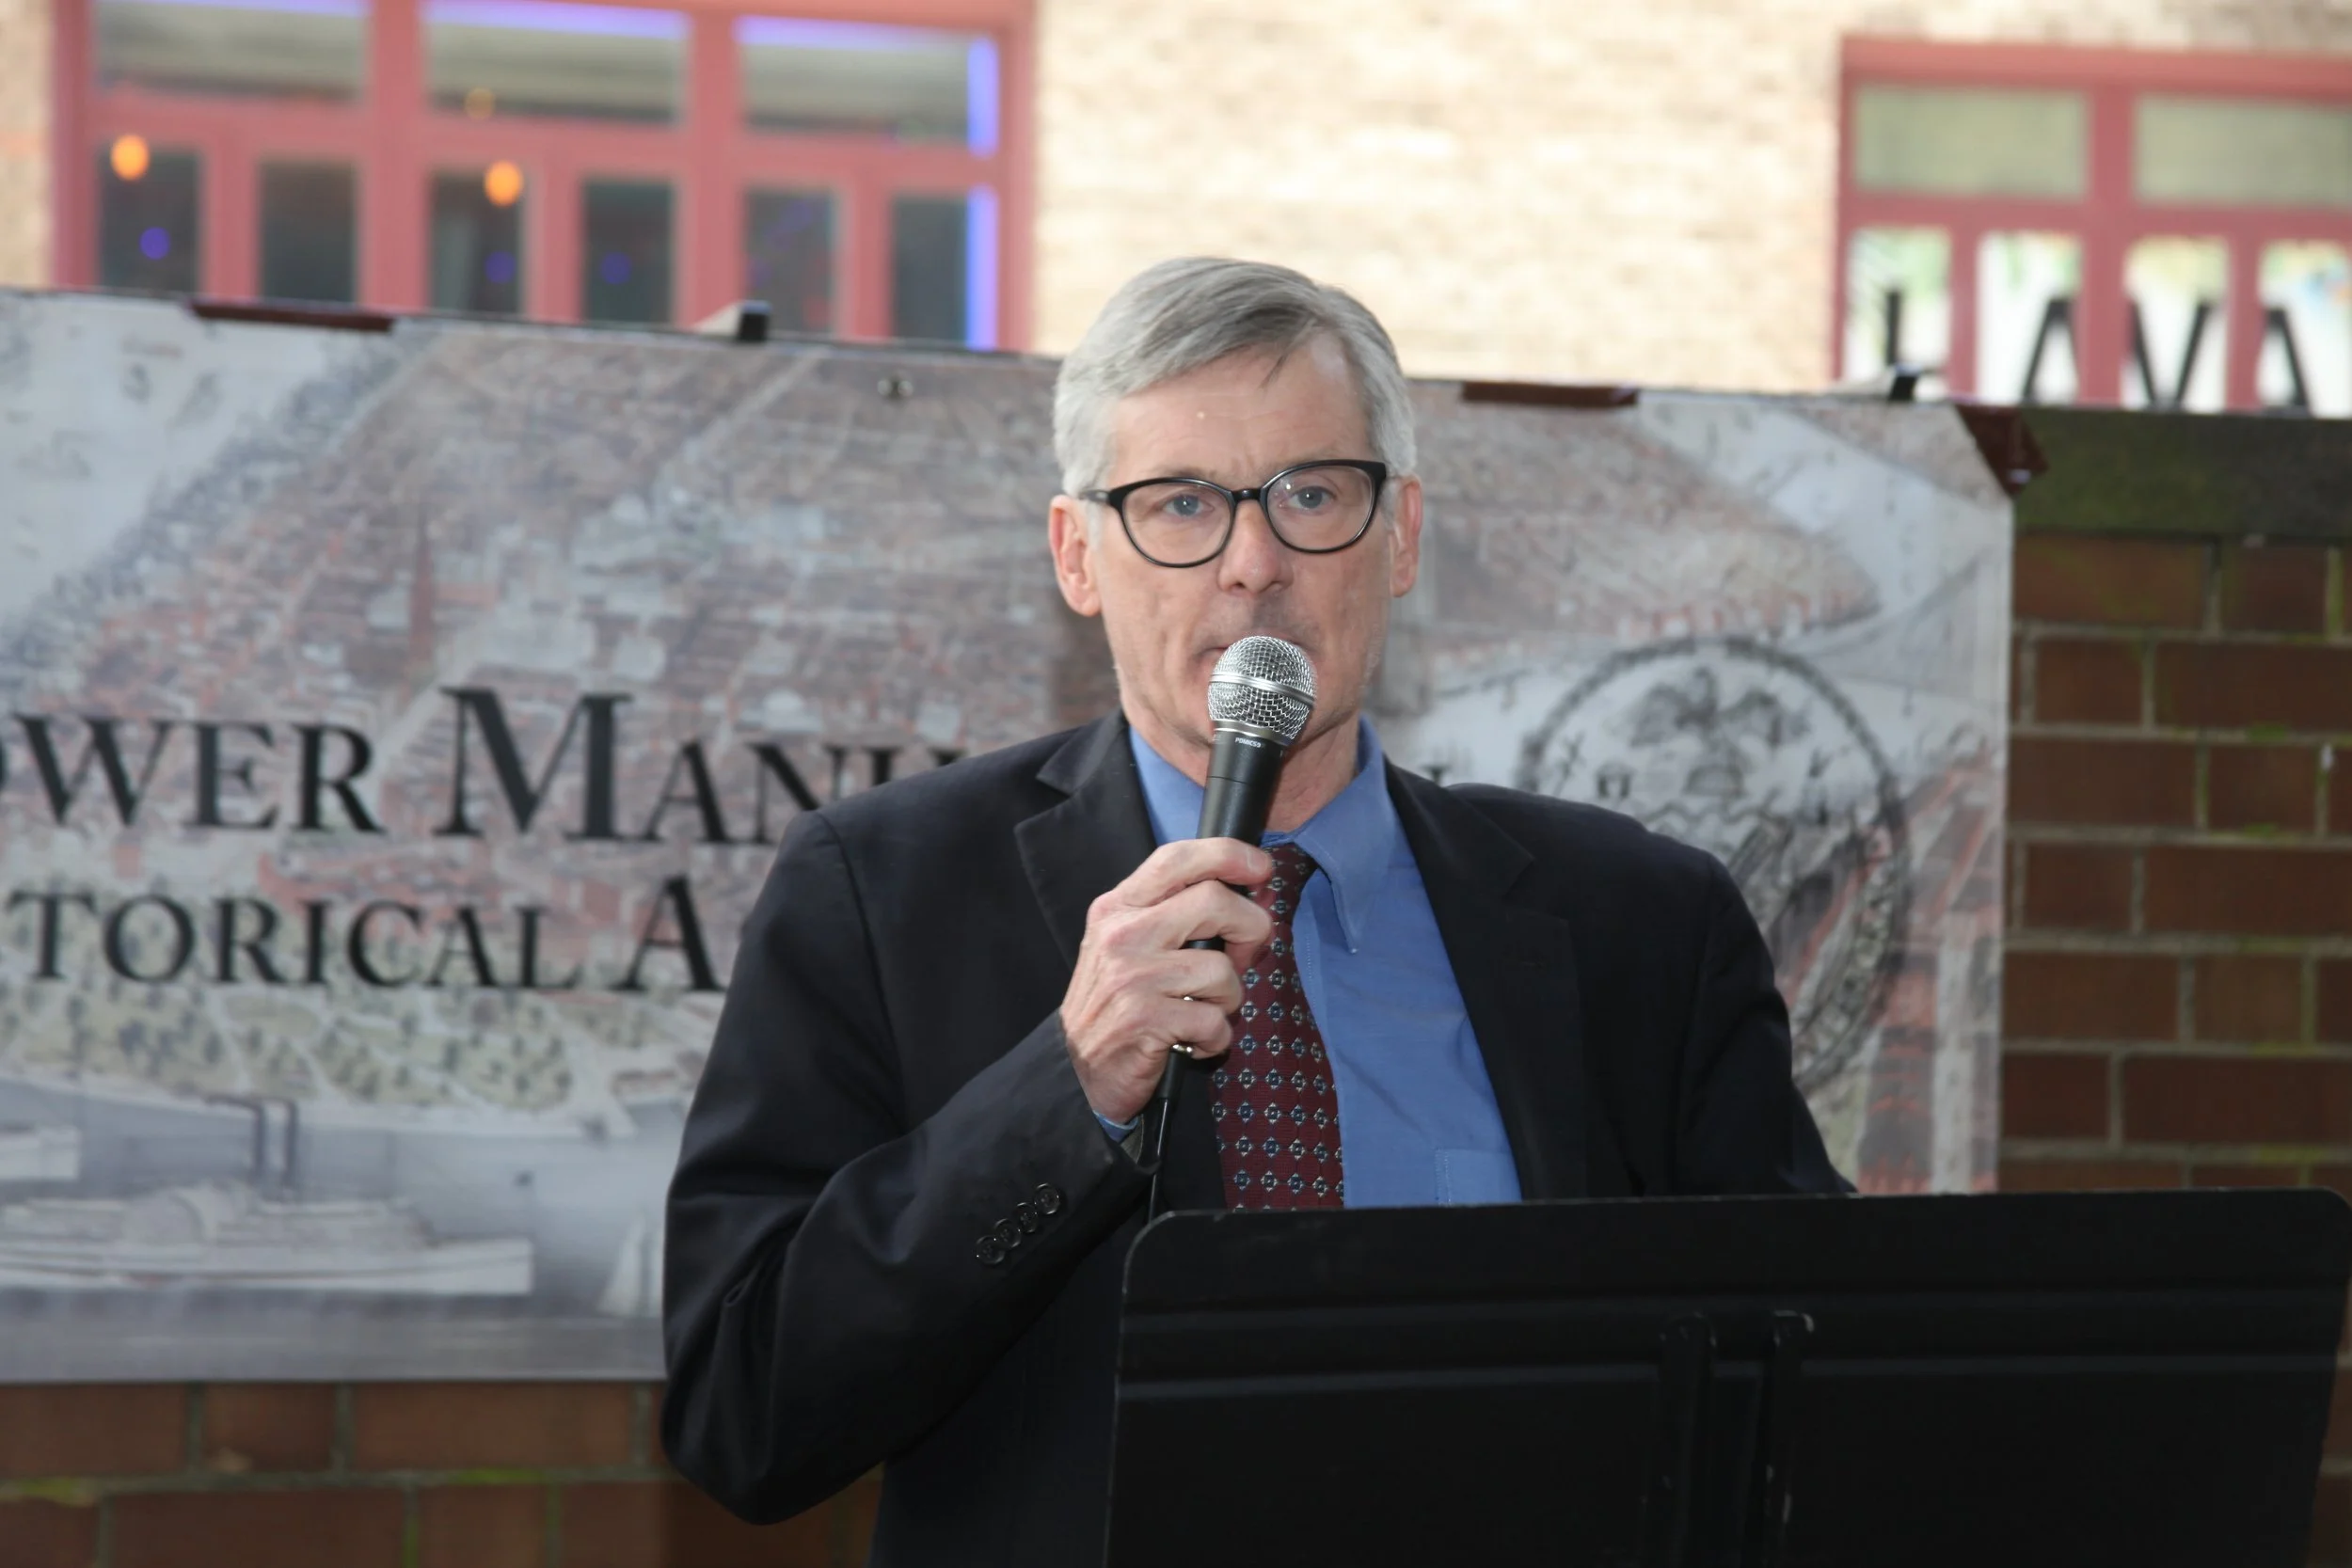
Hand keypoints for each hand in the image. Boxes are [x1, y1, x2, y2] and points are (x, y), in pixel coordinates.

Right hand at [1059, 838, 1272, 1124]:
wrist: (1077, 1066)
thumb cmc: (1117, 1001)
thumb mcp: (1129, 943)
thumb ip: (1173, 912)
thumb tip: (1247, 894)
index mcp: (1119, 907)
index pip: (1178, 858)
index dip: (1229, 854)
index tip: (1261, 868)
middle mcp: (1122, 934)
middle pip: (1215, 901)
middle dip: (1251, 928)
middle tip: (1244, 956)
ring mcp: (1132, 976)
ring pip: (1221, 970)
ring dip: (1229, 999)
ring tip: (1204, 1010)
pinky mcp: (1144, 1019)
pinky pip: (1214, 1021)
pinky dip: (1216, 1038)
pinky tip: (1193, 1042)